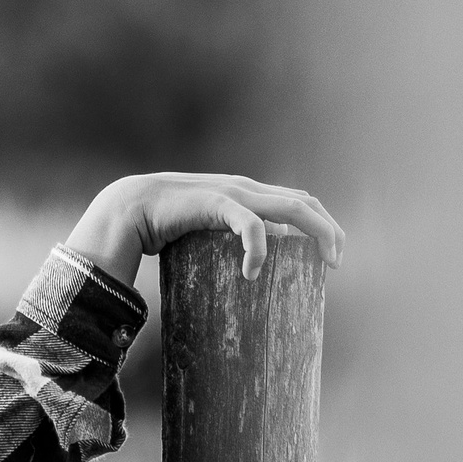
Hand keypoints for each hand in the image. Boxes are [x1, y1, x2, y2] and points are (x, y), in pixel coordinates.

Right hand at [66, 172, 344, 283]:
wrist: (127, 208)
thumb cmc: (161, 226)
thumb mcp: (204, 235)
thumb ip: (226, 242)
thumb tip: (250, 273)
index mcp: (245, 194)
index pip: (297, 200)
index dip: (320, 224)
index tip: (328, 256)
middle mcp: (246, 188)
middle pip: (305, 202)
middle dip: (329, 231)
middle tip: (335, 264)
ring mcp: (234, 192)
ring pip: (294, 207)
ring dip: (318, 233)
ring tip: (325, 264)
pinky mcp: (217, 202)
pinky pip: (252, 225)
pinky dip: (260, 249)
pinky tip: (253, 273)